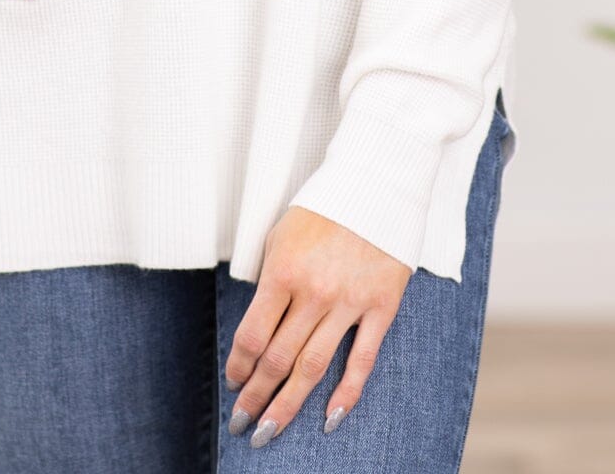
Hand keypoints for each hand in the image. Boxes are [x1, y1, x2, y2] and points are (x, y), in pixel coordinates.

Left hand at [224, 205, 411, 444]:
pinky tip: (329, 419)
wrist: (377, 184)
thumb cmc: (322, 208)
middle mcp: (314, 292)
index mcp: (283, 271)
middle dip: (256, 397)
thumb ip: (269, 278)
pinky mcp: (381, 306)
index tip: (233, 383)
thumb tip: (257, 323)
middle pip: (279, 359)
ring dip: (289, 405)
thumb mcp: (281, 234)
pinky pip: (362, 360)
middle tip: (241, 424)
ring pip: (314, 367)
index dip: (239, 367)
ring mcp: (350, 302)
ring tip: (269, 430)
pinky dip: (346, 394)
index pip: (253, 335)